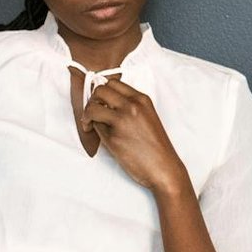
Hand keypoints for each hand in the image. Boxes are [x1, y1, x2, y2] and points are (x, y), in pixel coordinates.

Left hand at [81, 78, 189, 196]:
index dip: (103, 93)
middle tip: (93, 113)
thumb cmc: (156, 147)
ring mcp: (122, 120)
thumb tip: (104, 103)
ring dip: (87, 115)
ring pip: (92, 107)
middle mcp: (132, 106)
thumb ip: (129, 107)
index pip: (113, 83)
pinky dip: (93, 129)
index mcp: (142, 99)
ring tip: (90, 125)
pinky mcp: (113, 137)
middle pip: (100, 91)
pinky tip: (101, 137)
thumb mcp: (146, 117)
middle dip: (92, 101)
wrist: (163, 168)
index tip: (101, 102)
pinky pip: (95, 126)